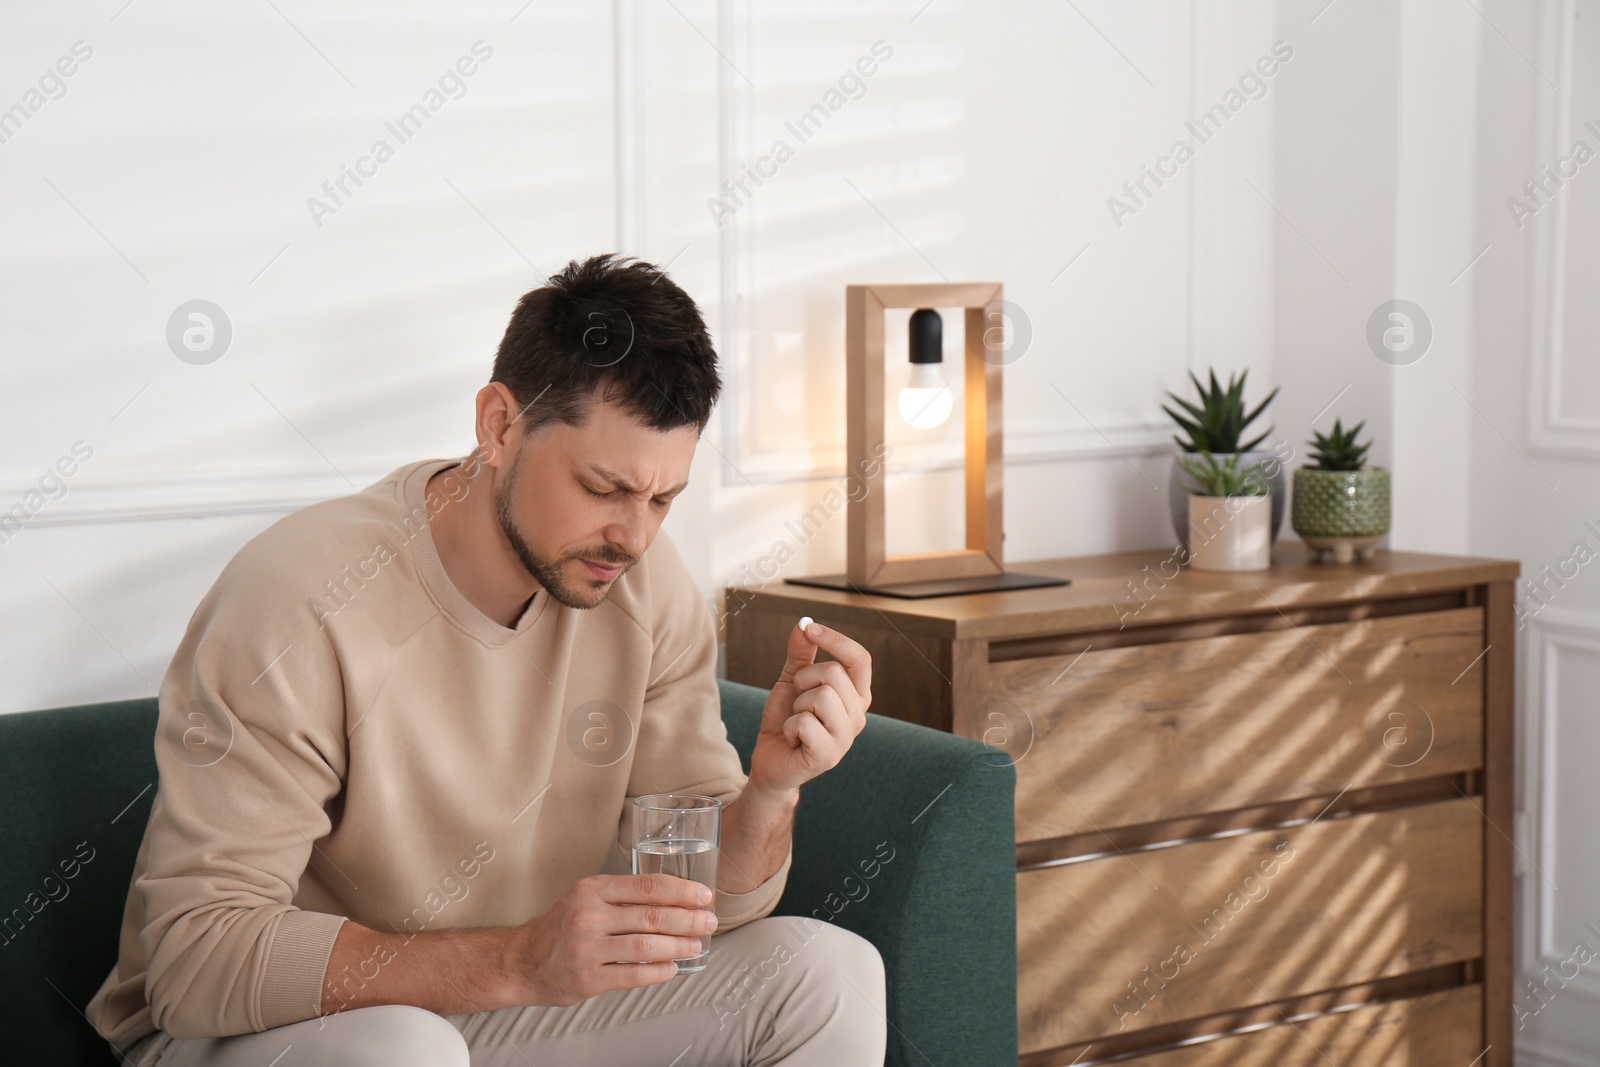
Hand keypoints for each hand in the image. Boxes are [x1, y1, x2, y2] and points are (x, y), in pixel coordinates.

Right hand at [506, 873, 717, 1005]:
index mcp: (593, 890)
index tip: (704, 896)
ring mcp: (587, 949)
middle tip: (709, 922)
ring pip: (646, 946)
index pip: (648, 886)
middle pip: (652, 916)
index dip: (682, 890)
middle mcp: (588, 916)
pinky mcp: (587, 978)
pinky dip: (658, 972)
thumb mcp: (586, 898)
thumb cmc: (562, 927)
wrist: (522, 961)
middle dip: (688, 920)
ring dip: (678, 946)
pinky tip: (672, 968)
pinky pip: (633, 975)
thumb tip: (676, 896)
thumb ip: (623, 896)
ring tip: (696, 946)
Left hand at [749, 618, 870, 796]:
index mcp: (856, 696)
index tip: (811, 629)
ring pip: (821, 697)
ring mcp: (845, 738)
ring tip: (796, 720)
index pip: (861, 659)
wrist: (771, 758)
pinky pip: (804, 722)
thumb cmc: (786, 719)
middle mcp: (858, 716)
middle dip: (804, 679)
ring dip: (797, 705)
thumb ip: (800, 653)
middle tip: (797, 700)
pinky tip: (792, 739)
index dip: (837, 639)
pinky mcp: (828, 756)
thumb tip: (803, 623)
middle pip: (834, 673)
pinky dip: (788, 726)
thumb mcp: (791, 680)